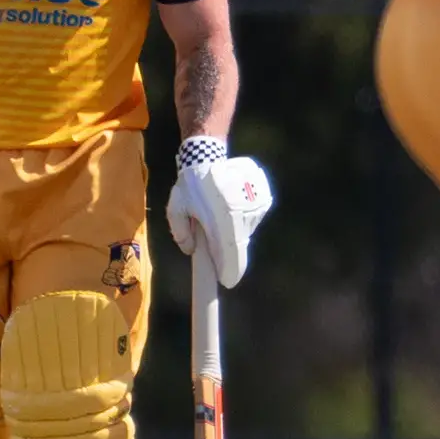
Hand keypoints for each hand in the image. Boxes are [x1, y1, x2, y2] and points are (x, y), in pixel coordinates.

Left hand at [165, 138, 274, 287]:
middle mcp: (243, 214)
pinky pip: (251, 219)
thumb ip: (181, 234)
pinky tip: (228, 207)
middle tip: (214, 247)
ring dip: (233, 233)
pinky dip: (241, 220)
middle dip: (227, 252)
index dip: (230, 271)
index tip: (227, 282)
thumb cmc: (191, 184)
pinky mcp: (263, 199)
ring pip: (245, 232)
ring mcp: (257, 206)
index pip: (231, 254)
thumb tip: (191, 250)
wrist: (210, 155)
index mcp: (222, 219)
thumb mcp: (176, 209)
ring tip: (218, 216)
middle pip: (239, 245)